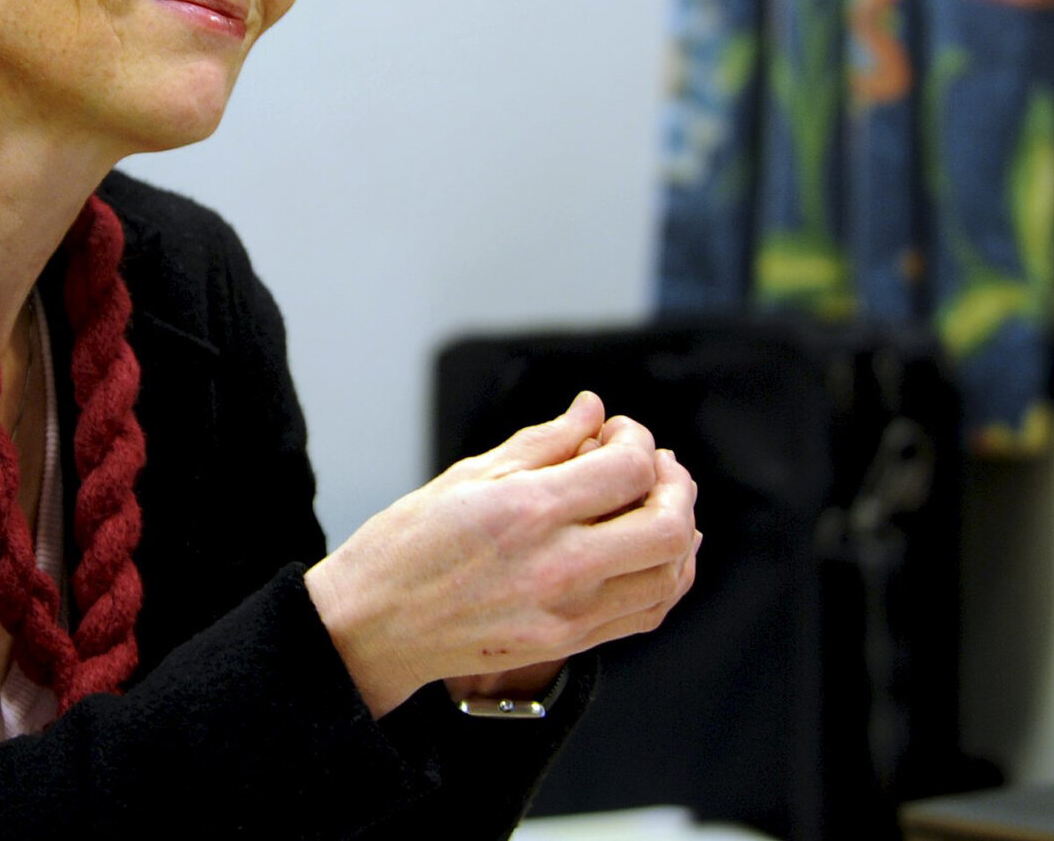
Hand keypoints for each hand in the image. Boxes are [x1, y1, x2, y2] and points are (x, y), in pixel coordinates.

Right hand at [305, 392, 699, 716]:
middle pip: (667, 526)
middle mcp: (557, 564)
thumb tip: (592, 409)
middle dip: (677, 485)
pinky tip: (656, 553)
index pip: (628, 470)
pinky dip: (666, 578)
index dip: (637, 441)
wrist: (374, 624)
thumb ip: (543, 442)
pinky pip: (646, 612)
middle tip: (658, 466)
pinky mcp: (567, 643)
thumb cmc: (408, 544)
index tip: (617, 432)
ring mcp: (567, 612)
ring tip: (659, 504)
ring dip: (679, 531)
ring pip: (668, 574)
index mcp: (527, 510)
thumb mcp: (469, 475)